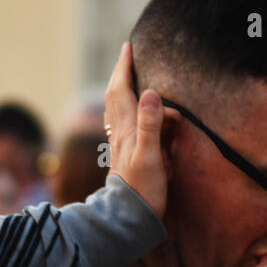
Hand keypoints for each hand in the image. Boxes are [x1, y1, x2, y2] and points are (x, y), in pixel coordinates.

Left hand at [105, 41, 169, 218]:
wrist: (128, 220)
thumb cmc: (143, 191)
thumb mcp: (151, 157)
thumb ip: (151, 124)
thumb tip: (152, 93)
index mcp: (127, 130)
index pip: (122, 90)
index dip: (125, 68)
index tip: (129, 47)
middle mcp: (120, 134)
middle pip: (115, 96)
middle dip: (120, 74)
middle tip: (128, 55)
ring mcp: (120, 145)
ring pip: (116, 110)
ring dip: (120, 90)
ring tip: (127, 77)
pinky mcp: (124, 157)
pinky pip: (121, 125)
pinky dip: (124, 111)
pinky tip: (128, 113)